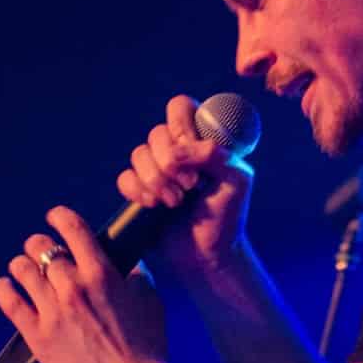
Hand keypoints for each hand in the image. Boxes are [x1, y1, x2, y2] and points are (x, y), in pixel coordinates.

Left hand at [0, 207, 165, 362]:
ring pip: (22, 270)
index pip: (72, 229)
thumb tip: (131, 265)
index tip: (56, 217)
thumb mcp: (151, 301)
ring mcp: (52, 311)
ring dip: (21, 265)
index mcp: (101, 274)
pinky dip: (4, 289)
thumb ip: (138, 277)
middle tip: (41, 251)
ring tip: (24, 269)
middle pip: (41, 248)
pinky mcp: (37, 335)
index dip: (60, 217)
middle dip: (39, 245)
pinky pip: (10, 302)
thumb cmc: (148, 346)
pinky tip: (5, 286)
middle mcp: (73, 286)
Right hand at [119, 95, 255, 275]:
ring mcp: (156, 170)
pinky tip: (155, 206)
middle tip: (190, 185)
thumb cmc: (228, 217)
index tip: (192, 148)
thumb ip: (216, 155)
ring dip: (156, 179)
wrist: (209, 255)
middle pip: (156, 132)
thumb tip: (180, 149)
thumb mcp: (236, 181)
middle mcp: (177, 150)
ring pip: (138, 154)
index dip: (181, 125)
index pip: (181, 108)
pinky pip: (125, 178)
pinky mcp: (139, 191)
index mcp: (202, 140)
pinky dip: (138, 191)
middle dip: (170, 161)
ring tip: (176, 202)